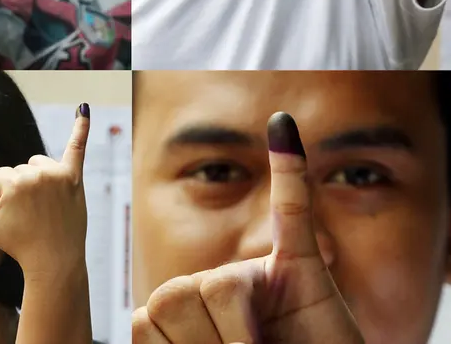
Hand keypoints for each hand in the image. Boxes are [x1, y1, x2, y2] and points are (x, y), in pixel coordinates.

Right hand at [0, 104, 88, 279]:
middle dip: (20, 191)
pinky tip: (84, 109)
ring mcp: (59, 174)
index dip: (2, 199)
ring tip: (44, 206)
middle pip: (20, 170)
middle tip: (30, 217)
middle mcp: (38, 172)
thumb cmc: (19, 244)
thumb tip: (0, 183)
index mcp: (14, 181)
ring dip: (38, 179)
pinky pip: (77, 147)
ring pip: (39, 163)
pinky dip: (81, 127)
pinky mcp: (76, 178)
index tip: (13, 218)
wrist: (54, 260)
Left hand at [132, 113, 363, 343]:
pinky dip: (290, 171)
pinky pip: (294, 210)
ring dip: (234, 334)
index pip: (146, 315)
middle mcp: (222, 284)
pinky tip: (282, 129)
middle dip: (202, 342)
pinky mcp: (305, 268)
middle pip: (171, 296)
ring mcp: (264, 273)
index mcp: (191, 311)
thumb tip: (168, 305)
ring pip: (213, 286)